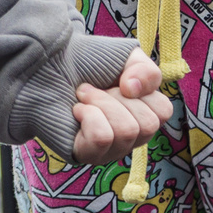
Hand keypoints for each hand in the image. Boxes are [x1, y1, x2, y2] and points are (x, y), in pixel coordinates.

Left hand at [71, 48, 173, 164]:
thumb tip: (133, 90)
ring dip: (101, 103)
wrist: (49, 63)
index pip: (163, 113)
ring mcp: (109, 150)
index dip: (142, 91)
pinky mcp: (85, 155)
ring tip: (83, 96)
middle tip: (97, 88)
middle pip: (147, 125)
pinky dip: (89, 115)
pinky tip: (76, 110)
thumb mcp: (127, 57)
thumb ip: (146, 70)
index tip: (120, 81)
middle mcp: (130, 138)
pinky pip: (101, 138)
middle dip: (118, 97)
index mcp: (142, 115)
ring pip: (125, 131)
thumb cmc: (89, 63)